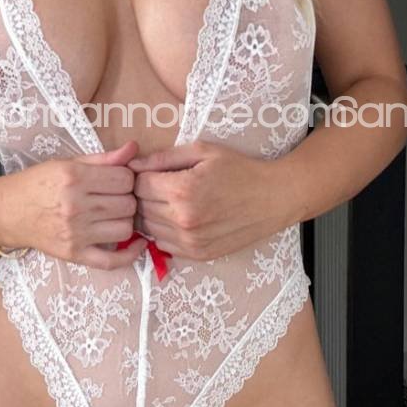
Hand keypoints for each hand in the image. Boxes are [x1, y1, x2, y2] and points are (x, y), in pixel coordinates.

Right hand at [0, 140, 147, 269]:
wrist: (8, 212)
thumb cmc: (38, 183)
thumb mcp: (67, 163)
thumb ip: (103, 158)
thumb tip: (133, 148)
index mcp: (74, 178)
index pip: (125, 179)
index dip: (126, 178)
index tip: (117, 180)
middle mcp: (75, 206)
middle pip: (128, 204)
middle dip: (127, 198)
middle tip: (114, 197)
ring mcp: (75, 233)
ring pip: (125, 228)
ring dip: (125, 220)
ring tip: (114, 215)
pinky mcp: (74, 254)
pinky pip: (112, 260)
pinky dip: (130, 254)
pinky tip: (136, 243)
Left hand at [127, 141, 291, 261]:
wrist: (273, 198)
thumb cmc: (239, 170)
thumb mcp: (203, 151)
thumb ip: (164, 157)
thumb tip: (132, 164)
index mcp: (182, 190)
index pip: (139, 185)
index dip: (141, 175)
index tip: (152, 171)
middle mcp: (183, 220)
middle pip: (140, 208)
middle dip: (144, 195)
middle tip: (160, 185)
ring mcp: (190, 241)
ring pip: (148, 229)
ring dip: (152, 214)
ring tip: (170, 201)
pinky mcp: (198, 255)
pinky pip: (164, 244)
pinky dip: (165, 231)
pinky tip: (180, 218)